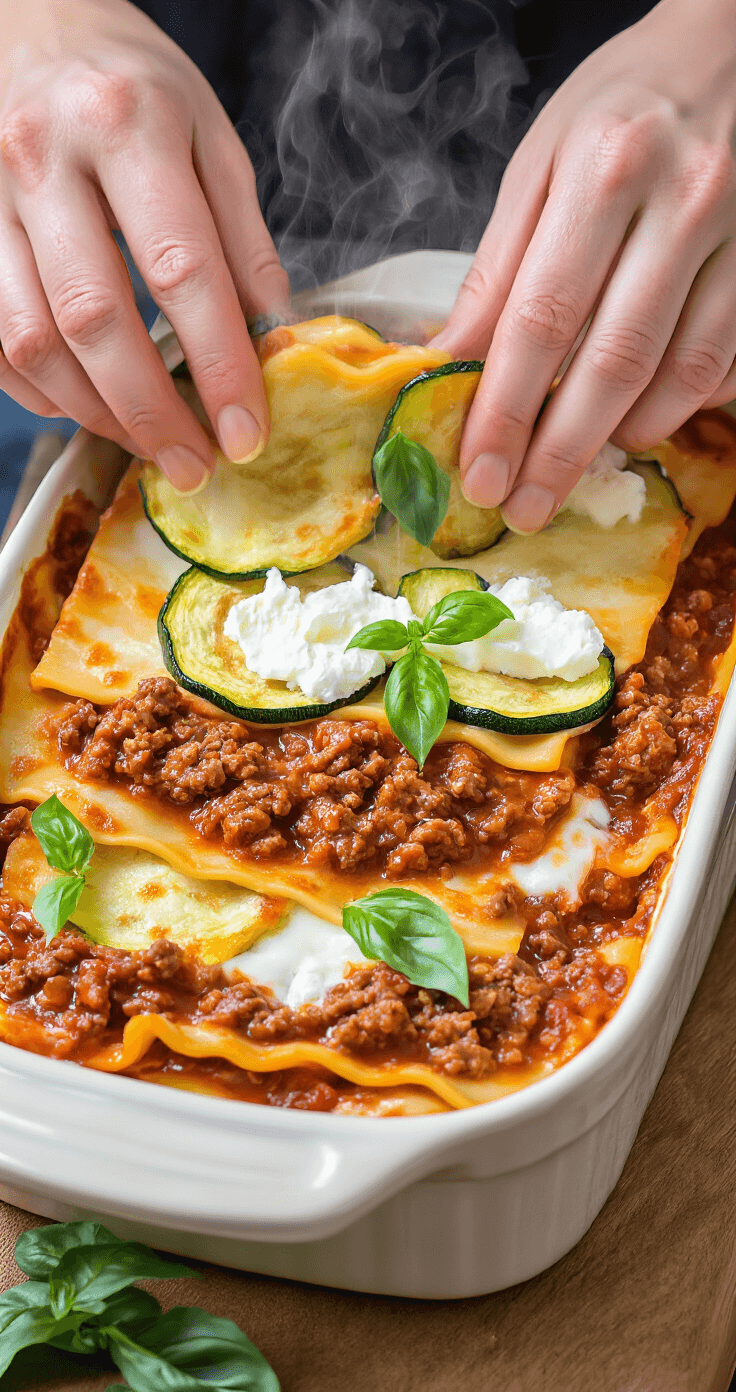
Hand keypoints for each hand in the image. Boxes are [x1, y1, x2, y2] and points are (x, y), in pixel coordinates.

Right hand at [0, 0, 289, 491]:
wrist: (28, 21)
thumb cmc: (131, 84)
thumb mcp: (210, 134)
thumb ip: (242, 236)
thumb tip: (270, 338)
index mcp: (127, 124)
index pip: (182, 270)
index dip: (218, 366)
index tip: (245, 433)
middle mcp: (44, 158)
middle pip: (93, 318)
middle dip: (150, 412)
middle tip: (192, 465)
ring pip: (32, 340)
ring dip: (94, 412)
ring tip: (146, 441)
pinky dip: (39, 391)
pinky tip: (86, 403)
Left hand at [434, 0, 735, 530]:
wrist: (733, 49)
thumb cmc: (623, 107)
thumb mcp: (542, 164)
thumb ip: (498, 268)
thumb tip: (446, 361)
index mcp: (604, 171)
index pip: (542, 319)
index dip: (506, 410)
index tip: (478, 472)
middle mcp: (683, 203)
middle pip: (613, 363)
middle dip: (560, 453)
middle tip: (522, 507)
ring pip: (680, 375)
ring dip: (621, 437)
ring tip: (573, 463)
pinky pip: (725, 363)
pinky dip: (680, 405)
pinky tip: (639, 417)